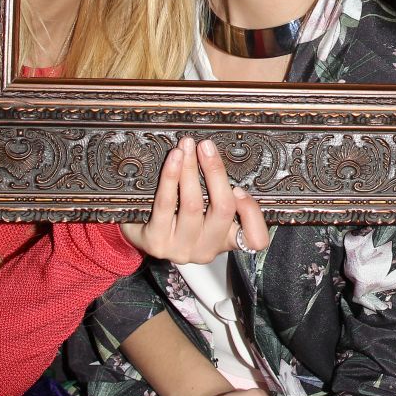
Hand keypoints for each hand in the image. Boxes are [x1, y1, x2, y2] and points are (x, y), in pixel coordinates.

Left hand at [120, 137, 269, 263]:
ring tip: (186, 146)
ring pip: (193, 204)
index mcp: (226, 239)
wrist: (140, 234)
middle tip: (206, 146)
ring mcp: (181, 248)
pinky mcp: (157, 242)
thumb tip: (219, 156)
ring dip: (190, 168)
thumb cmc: (179, 216)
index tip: (240, 188)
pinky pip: (166, 204)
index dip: (251, 213)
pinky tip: (173, 159)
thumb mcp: (206, 211)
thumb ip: (218, 193)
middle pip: (222, 210)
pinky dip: (171, 176)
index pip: (255, 239)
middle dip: (215, 172)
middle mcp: (207, 248)